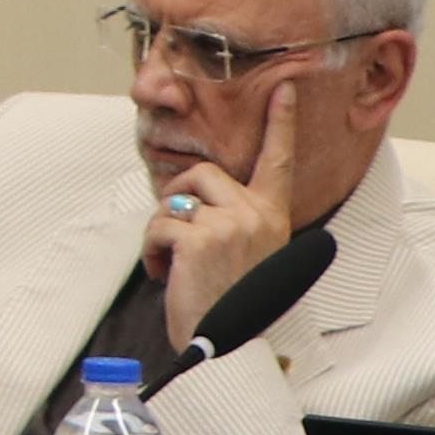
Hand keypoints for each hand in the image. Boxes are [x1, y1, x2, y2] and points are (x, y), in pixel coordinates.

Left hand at [148, 81, 310, 354]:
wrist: (225, 347)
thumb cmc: (230, 303)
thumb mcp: (249, 255)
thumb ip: (237, 220)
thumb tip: (198, 200)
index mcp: (274, 217)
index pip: (279, 161)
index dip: (281, 122)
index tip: (283, 87)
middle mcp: (257, 215)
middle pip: (204, 173)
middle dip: (178, 196)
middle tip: (176, 234)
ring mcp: (231, 224)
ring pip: (176, 199)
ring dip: (163, 228)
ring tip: (173, 262)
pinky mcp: (200, 238)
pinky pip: (157, 224)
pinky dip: (151, 251)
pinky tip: (164, 274)